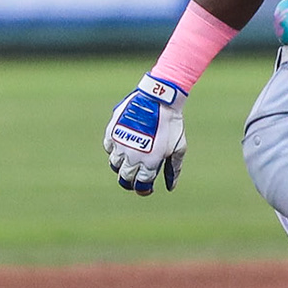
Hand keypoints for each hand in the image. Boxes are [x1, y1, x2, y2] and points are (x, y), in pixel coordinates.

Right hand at [103, 74, 187, 194]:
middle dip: (131, 181)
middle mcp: (132, 156)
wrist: (158, 98)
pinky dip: (114, 150)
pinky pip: (108, 148)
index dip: (144, 189)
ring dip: (122, 166)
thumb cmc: (172, 124)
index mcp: (149, 163)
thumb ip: (173, 169)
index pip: (141, 185)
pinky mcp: (112, 132)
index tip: (147, 188)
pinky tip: (123, 146)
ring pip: (114, 165)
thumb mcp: (178, 148)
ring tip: (130, 161)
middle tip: (136, 177)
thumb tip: (170, 187)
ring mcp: (120, 144)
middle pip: (125, 178)